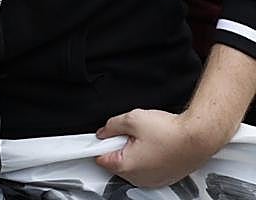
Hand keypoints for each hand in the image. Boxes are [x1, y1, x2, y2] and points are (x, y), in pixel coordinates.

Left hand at [96, 109, 227, 186]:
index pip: (100, 157)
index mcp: (126, 166)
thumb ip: (111, 126)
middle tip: (132, 134)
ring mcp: (153, 180)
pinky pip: (148, 167)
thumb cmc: (171, 132)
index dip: (101, 143)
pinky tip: (157, 146)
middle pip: (117, 161)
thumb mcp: (132, 119)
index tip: (103, 137)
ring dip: (135, 152)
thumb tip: (104, 131)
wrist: (199, 137)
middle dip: (120, 146)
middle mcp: (139, 178)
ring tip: (148, 140)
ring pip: (133, 165)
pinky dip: (149, 157)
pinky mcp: (164, 178)